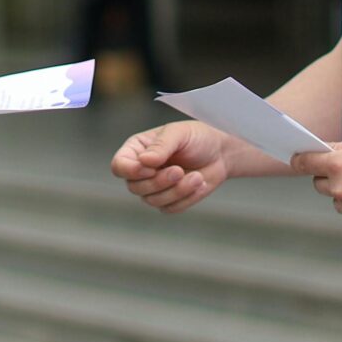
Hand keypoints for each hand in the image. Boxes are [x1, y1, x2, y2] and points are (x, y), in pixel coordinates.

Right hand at [112, 121, 229, 213]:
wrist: (221, 153)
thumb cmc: (198, 137)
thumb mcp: (179, 133)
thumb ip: (161, 146)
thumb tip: (144, 161)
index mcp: (137, 149)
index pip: (120, 166)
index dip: (131, 171)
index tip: (151, 168)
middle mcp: (142, 170)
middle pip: (135, 187)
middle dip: (159, 182)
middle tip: (179, 171)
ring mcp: (154, 188)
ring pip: (153, 200)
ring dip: (177, 190)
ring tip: (197, 177)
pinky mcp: (169, 201)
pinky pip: (171, 208)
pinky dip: (187, 198)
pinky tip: (200, 183)